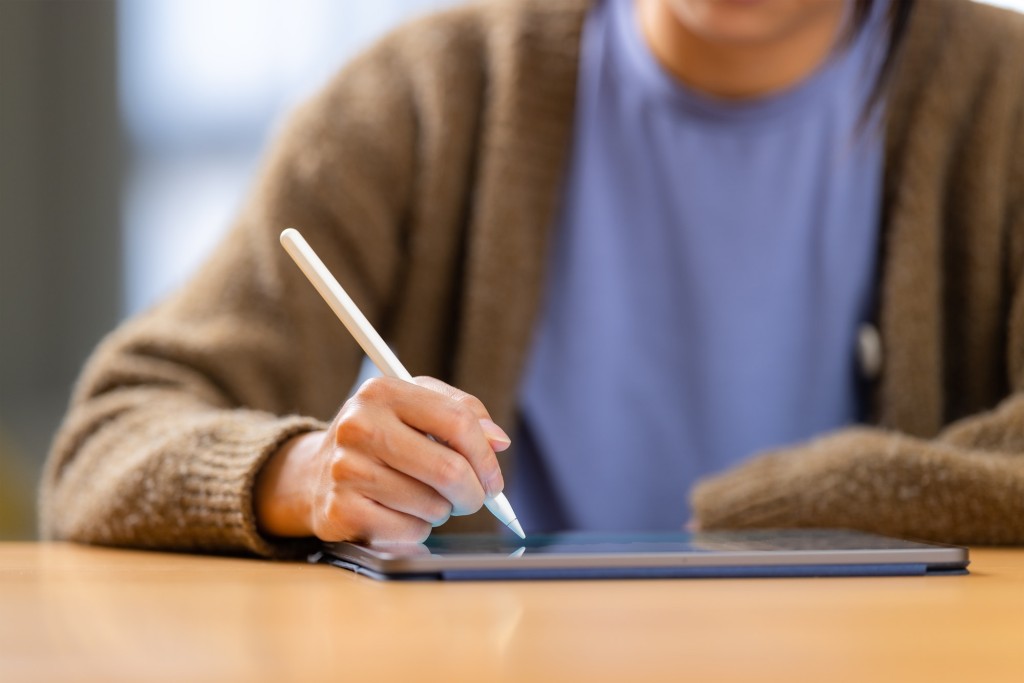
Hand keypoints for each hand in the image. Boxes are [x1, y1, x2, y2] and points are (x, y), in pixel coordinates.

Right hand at [254, 376, 510, 542]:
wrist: (315, 472)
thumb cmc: (382, 437)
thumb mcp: (417, 408)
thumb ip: (462, 413)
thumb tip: (498, 441)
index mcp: (383, 392)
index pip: (456, 421)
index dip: (485, 456)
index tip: (494, 479)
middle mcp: (359, 425)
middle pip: (448, 469)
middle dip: (472, 493)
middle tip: (473, 499)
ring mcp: (345, 469)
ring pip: (431, 505)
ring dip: (441, 512)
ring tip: (424, 500)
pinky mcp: (339, 510)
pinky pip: (406, 532)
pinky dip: (416, 531)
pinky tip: (400, 515)